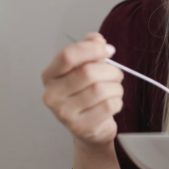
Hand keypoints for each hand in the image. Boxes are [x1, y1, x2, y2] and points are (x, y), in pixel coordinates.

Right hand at [41, 32, 123, 146]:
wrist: (90, 129)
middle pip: (88, 72)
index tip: (108, 50)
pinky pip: (108, 106)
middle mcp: (52, 95)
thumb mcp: (85, 68)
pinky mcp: (80, 127)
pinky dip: (117, 101)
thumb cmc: (87, 95)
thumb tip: (97, 40)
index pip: (68, 55)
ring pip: (101, 89)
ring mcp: (64, 113)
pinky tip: (112, 103)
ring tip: (115, 90)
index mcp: (50, 75)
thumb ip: (89, 50)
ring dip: (116, 87)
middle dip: (110, 71)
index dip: (92, 49)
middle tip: (116, 74)